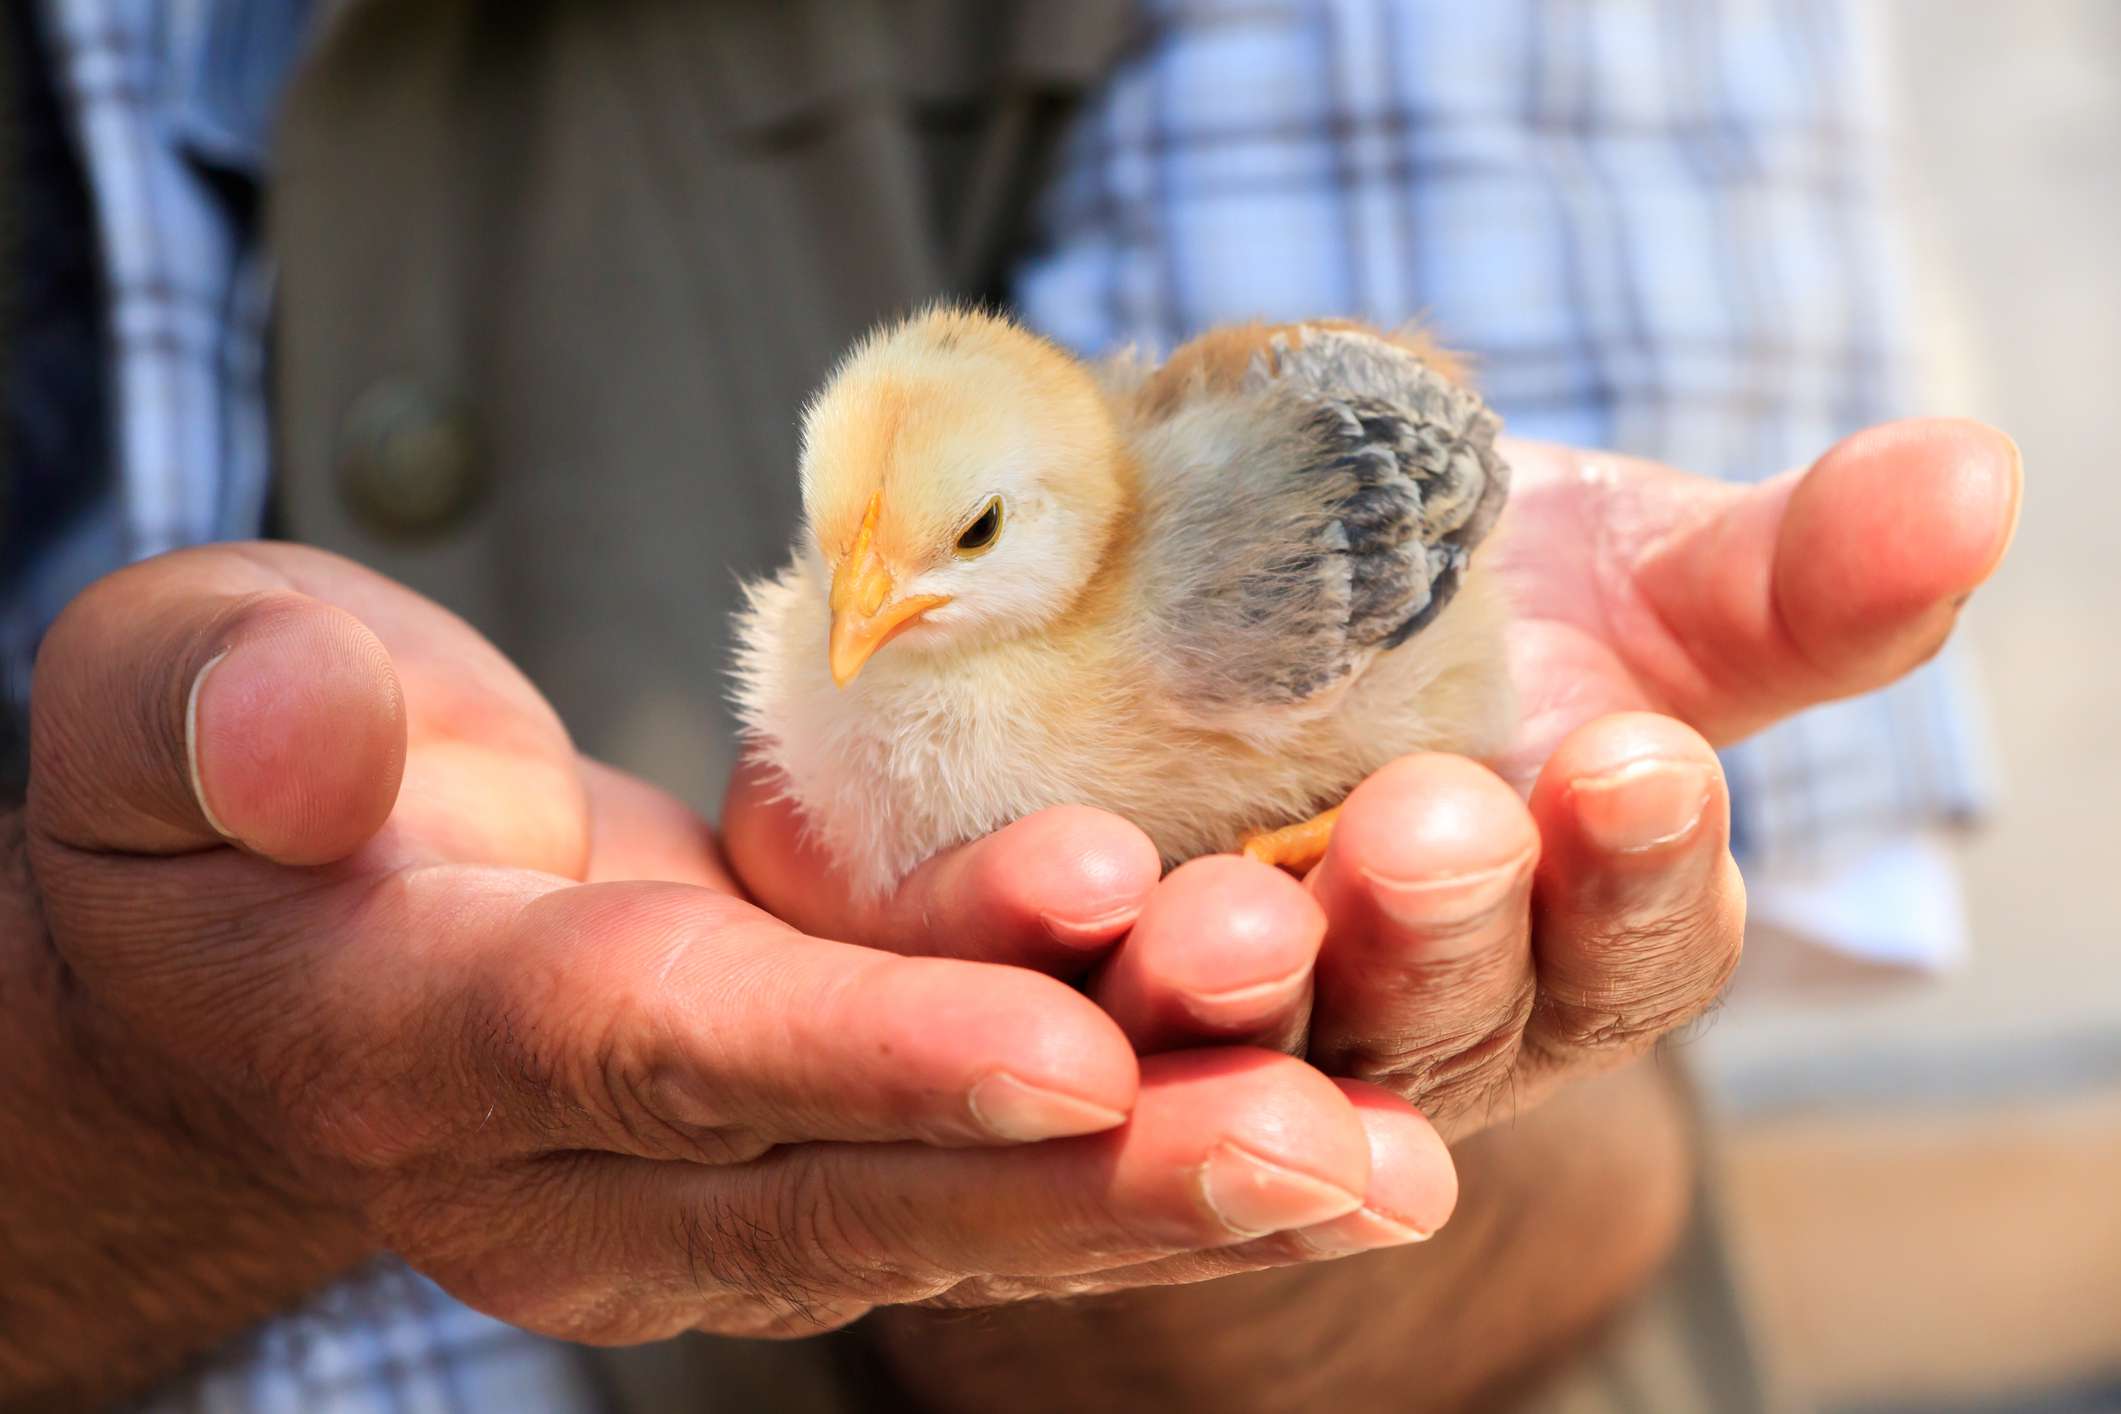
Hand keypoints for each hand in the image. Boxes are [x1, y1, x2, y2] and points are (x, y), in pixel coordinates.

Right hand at [8, 544, 1466, 1404]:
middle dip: (1095, 1182)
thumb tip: (329, 749)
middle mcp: (582, 1170)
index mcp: (427, 1045)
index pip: (662, 1052)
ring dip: (1167, 1192)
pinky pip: (967, 1158)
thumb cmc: (205, 803)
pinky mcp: (779, 1155)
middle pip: (855, 1184)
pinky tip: (1309, 1112)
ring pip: (946, 1202)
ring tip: (1385, 1163)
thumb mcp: (172, 697)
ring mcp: (692, 1191)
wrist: (248, 961)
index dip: (867, 1054)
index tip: (1074, 1053)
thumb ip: (237, 718)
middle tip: (1332, 1159)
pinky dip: (1130, 1145)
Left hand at [727, 418, 2021, 1137]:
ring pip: (1237, 1046)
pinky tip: (1047, 886)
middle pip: (1438, 1014)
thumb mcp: (1624, 574)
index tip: (1631, 761)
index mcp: (1566, 931)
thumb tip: (1972, 476)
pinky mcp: (1060, 977)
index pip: (1630, 942)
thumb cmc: (1471, 600)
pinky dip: (1044, 957)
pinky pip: (1048, 1000)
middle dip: (1437, 928)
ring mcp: (1228, 1018)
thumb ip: (1785, 572)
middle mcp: (1406, 1009)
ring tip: (1224, 914)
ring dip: (1235, 992)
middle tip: (1431, 826)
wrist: (1234, 575)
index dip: (1637, 868)